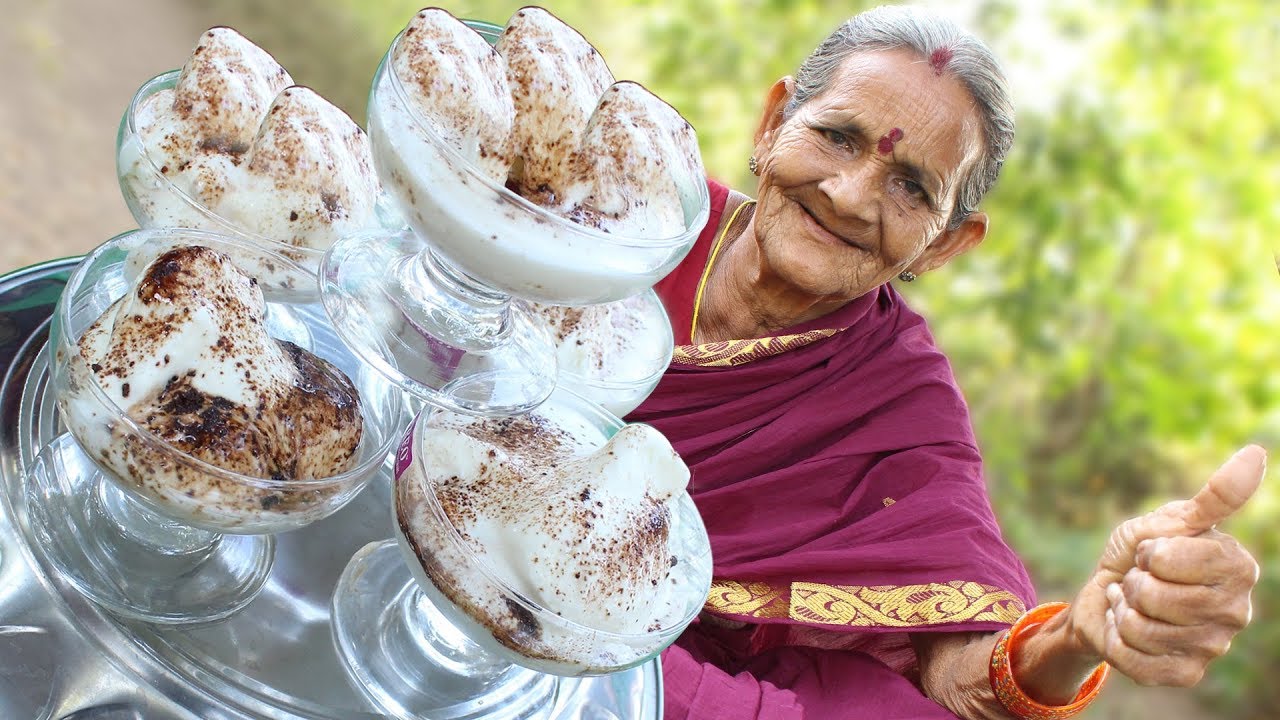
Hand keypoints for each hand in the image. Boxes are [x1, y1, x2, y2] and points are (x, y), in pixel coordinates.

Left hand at [1067, 445, 1264, 686]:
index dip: (1150, 552)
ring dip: (1122, 611)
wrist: (1107, 594)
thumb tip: (1258, 454)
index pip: (1173, 559)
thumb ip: (1214, 496)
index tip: (1155, 551)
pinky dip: (1117, 641)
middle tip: (1139, 579)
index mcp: (1237, 567)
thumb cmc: (1141, 551)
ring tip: (1132, 603)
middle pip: (1154, 597)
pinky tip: (1126, 630)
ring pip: (1141, 628)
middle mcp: (1236, 610)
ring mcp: (1214, 646)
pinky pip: (1136, 661)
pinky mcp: (1186, 673)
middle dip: (1132, 583)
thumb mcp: (1167, 520)